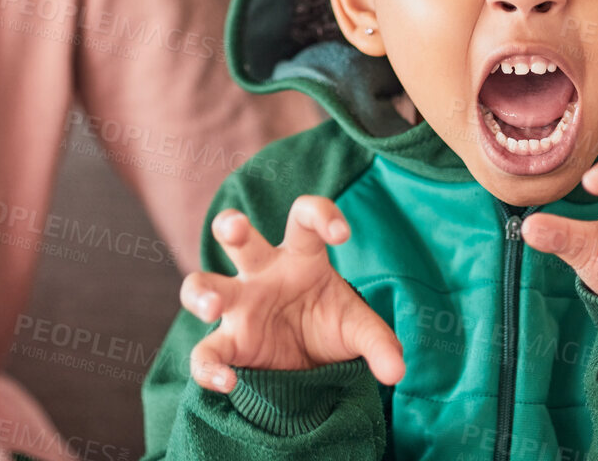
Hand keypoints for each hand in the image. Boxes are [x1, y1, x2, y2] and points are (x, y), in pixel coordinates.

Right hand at [180, 195, 405, 393]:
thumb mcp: (359, 331)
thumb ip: (379, 345)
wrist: (313, 368)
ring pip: (201, 284)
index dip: (319, 214)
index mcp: (299, 257)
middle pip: (237, 239)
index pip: (303, 219)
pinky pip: (206, 353)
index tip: (342, 234)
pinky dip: (208, 369)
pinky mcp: (229, 344)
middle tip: (233, 228)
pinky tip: (227, 382)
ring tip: (213, 305)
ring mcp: (239, 308)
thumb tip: (396, 372)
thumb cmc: (331, 328)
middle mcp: (262, 274)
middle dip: (229, 226)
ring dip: (201, 292)